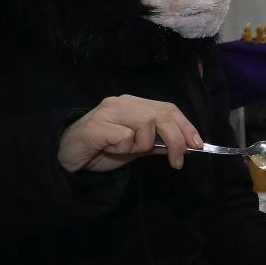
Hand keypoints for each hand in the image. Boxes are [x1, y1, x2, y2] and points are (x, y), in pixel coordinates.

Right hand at [57, 95, 199, 172]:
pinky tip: (109, 149)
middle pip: (162, 115)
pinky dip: (123, 149)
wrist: (67, 156)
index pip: (168, 109)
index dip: (187, 126)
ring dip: (143, 145)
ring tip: (125, 151)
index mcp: (134, 104)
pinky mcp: (96, 126)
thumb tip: (186, 145)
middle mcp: (122, 102)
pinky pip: (125, 138)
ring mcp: (108, 111)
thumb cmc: (102, 149)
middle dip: (176, 140)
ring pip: (146, 125)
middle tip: (177, 161)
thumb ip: (158, 143)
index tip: (198, 145)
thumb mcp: (136, 147)